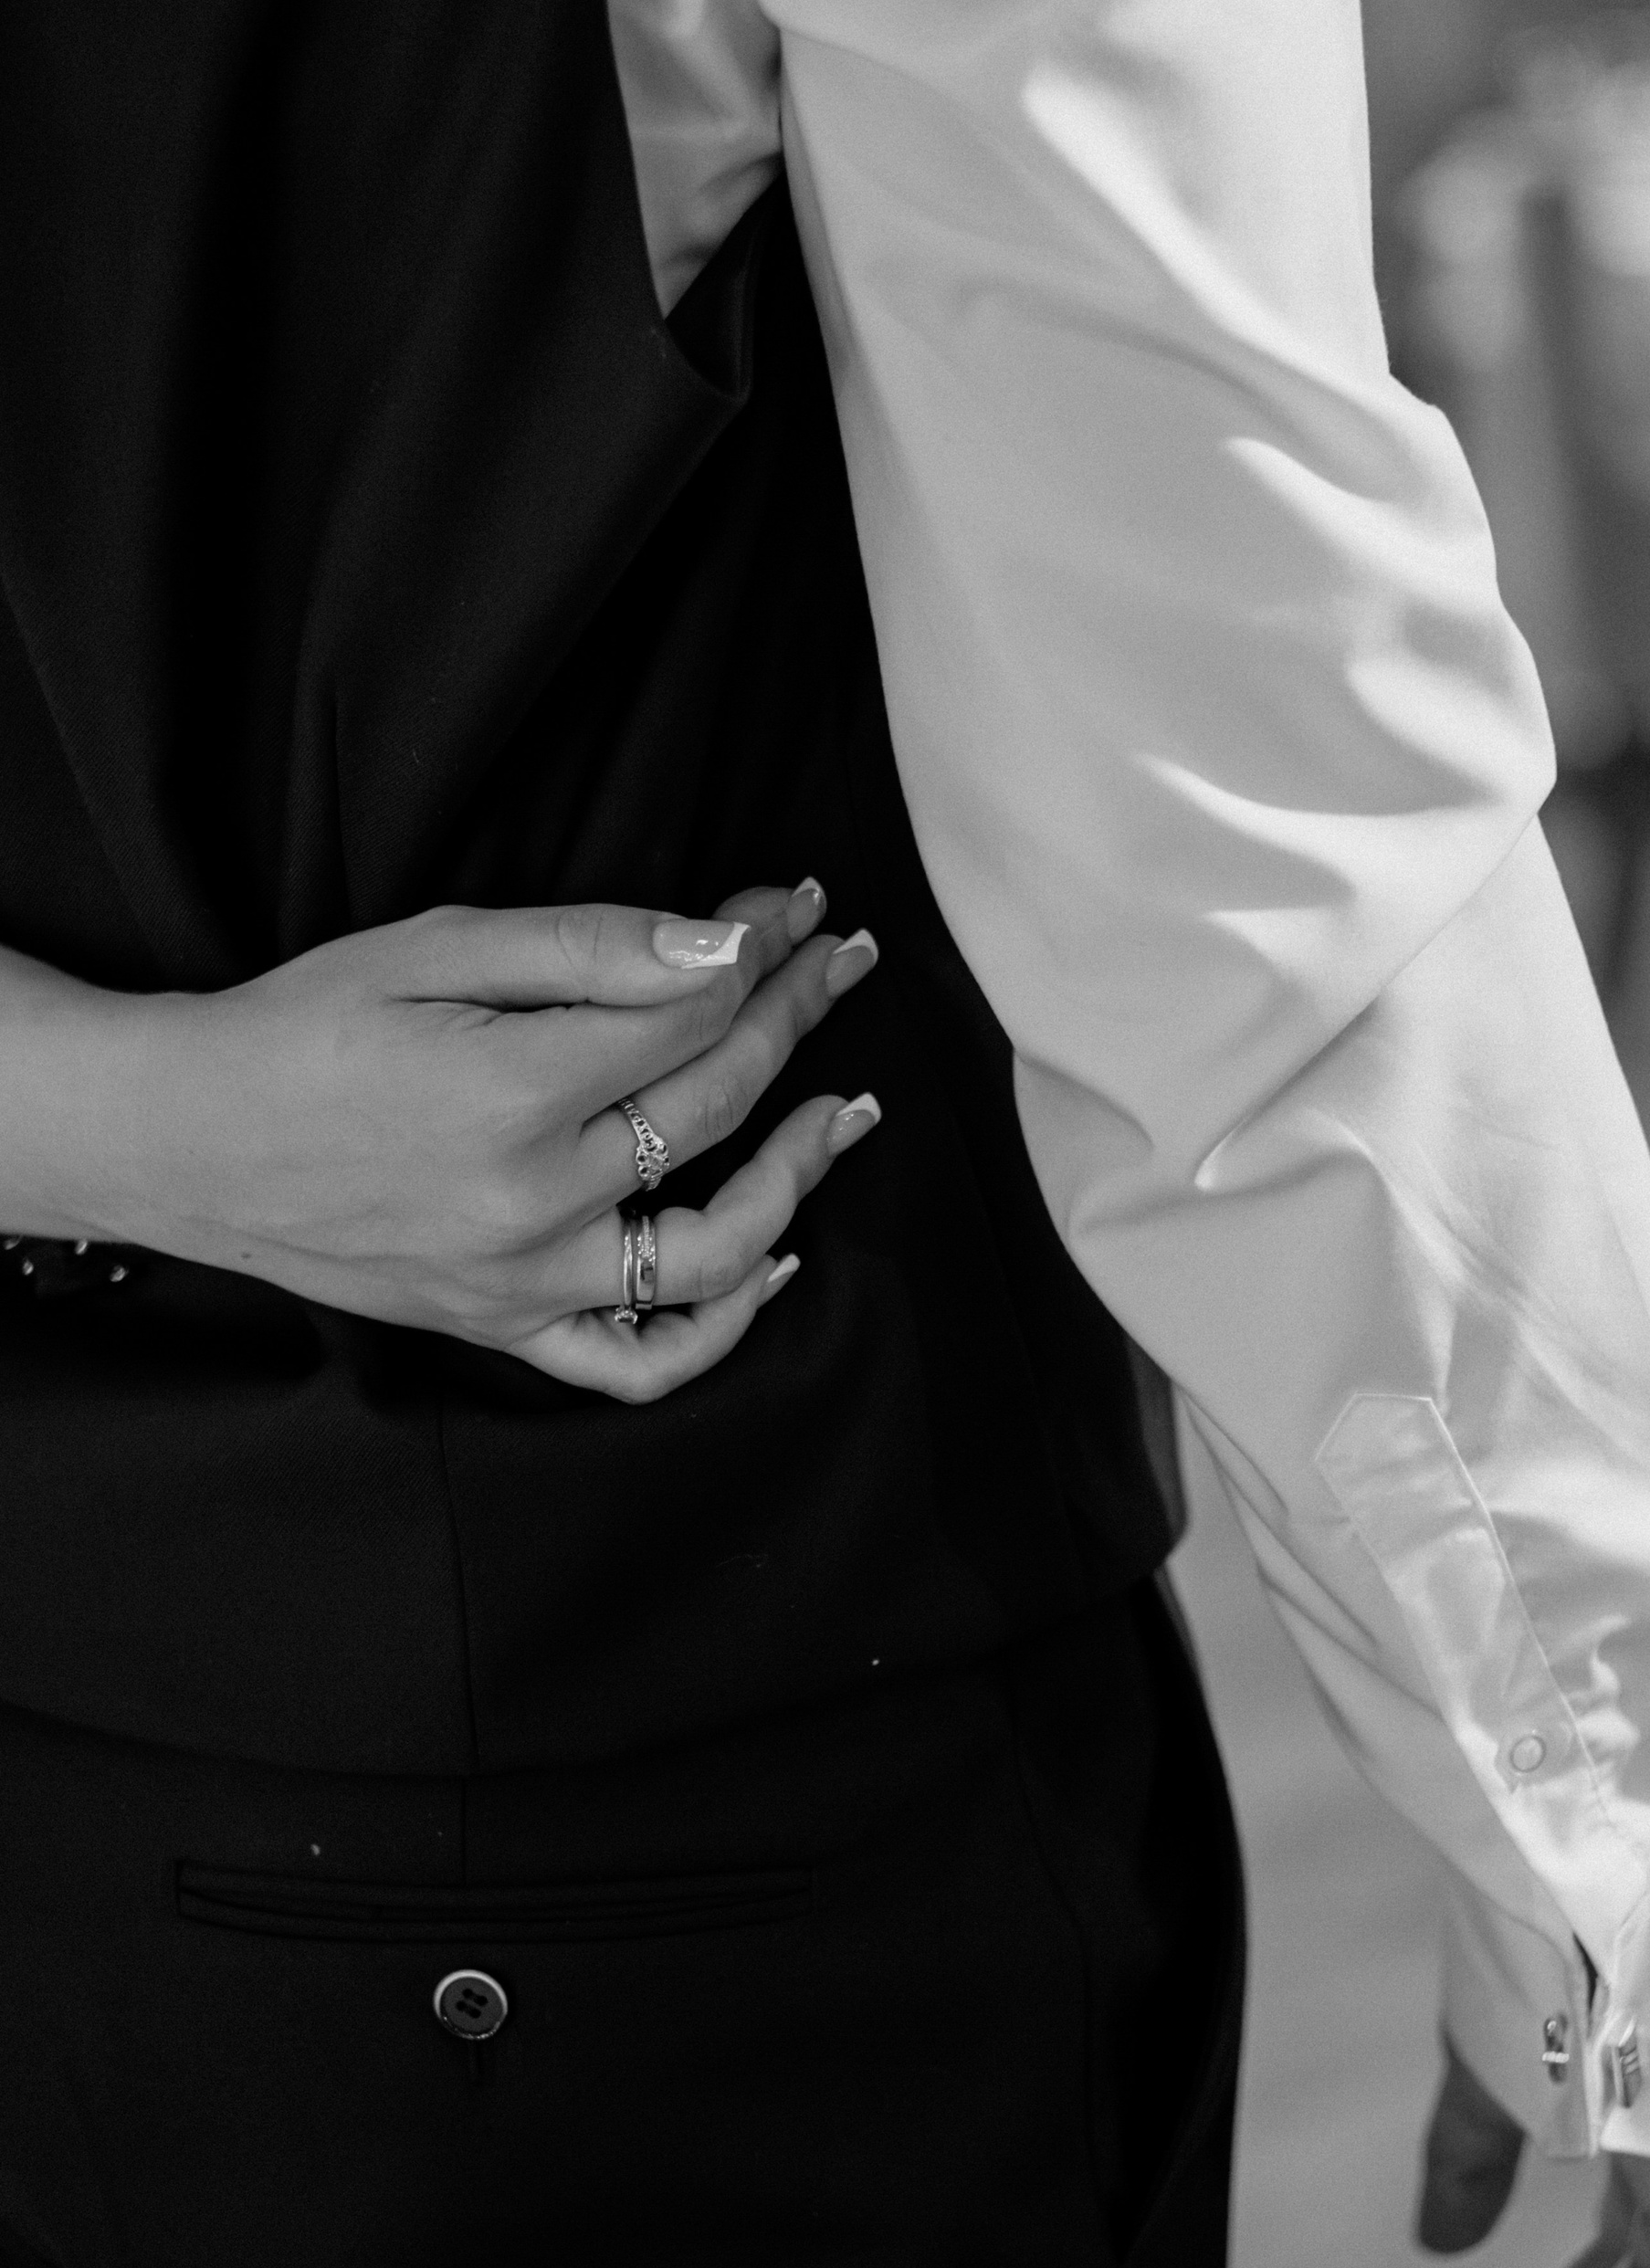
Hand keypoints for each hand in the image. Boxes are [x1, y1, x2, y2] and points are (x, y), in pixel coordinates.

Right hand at [96, 879, 879, 1398]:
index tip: (793, 906)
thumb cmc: (298, 1025)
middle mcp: (532, 1204)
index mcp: (513, 1094)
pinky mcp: (502, 1328)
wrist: (183, 1138)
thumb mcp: (431, 949)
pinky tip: (771, 1259)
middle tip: (836, 960)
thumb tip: (721, 945)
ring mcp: (522, 1283)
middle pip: (713, 1106)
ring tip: (848, 1110)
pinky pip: (636, 1361)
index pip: (691, 1014)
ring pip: (714, 1249)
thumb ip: (585, 948)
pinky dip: (720, 1325)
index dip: (759, 951)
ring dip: (800, 1175)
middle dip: (791, 1016)